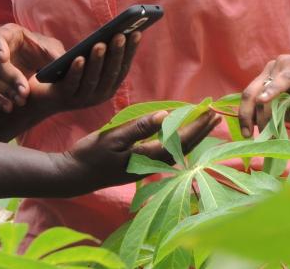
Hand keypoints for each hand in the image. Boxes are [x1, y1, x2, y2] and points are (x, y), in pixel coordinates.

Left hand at [0, 23, 140, 113]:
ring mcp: (81, 99)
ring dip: (97, 61)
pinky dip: (77, 70)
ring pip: (93, 79)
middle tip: (120, 34)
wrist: (37, 95)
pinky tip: (79, 57)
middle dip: (116, 53)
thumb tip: (118, 31)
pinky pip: (72, 83)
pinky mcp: (63, 98)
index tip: (137, 33)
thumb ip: (101, 54)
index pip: (123, 68)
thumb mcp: (87, 63)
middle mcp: (98, 95)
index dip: (130, 51)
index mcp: (107, 86)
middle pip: (111, 73)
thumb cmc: (65, 73)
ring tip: (100, 43)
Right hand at [54, 110, 219, 192]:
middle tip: (215, 115)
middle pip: (183, 146)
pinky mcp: (139, 165)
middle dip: (200, 130)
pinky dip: (176, 139)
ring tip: (203, 122)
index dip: (197, 126)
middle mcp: (152, 165)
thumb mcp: (114, 137)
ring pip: (176, 149)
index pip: (180, 140)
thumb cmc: (91, 155)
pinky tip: (177, 133)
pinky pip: (166, 151)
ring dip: (191, 135)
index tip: (211, 112)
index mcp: (148, 157)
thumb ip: (140, 127)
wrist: (74, 175)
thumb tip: (166, 115)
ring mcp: (146, 166)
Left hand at [238, 55, 289, 137]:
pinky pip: (285, 80)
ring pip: (267, 89)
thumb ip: (278, 113)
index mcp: (271, 74)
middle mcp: (276, 66)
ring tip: (267, 130)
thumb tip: (259, 125)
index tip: (244, 133)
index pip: (250, 93)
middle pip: (252, 91)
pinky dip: (273, 90)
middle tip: (248, 135)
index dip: (244, 113)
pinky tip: (264, 100)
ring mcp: (289, 65)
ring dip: (265, 112)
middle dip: (247, 114)